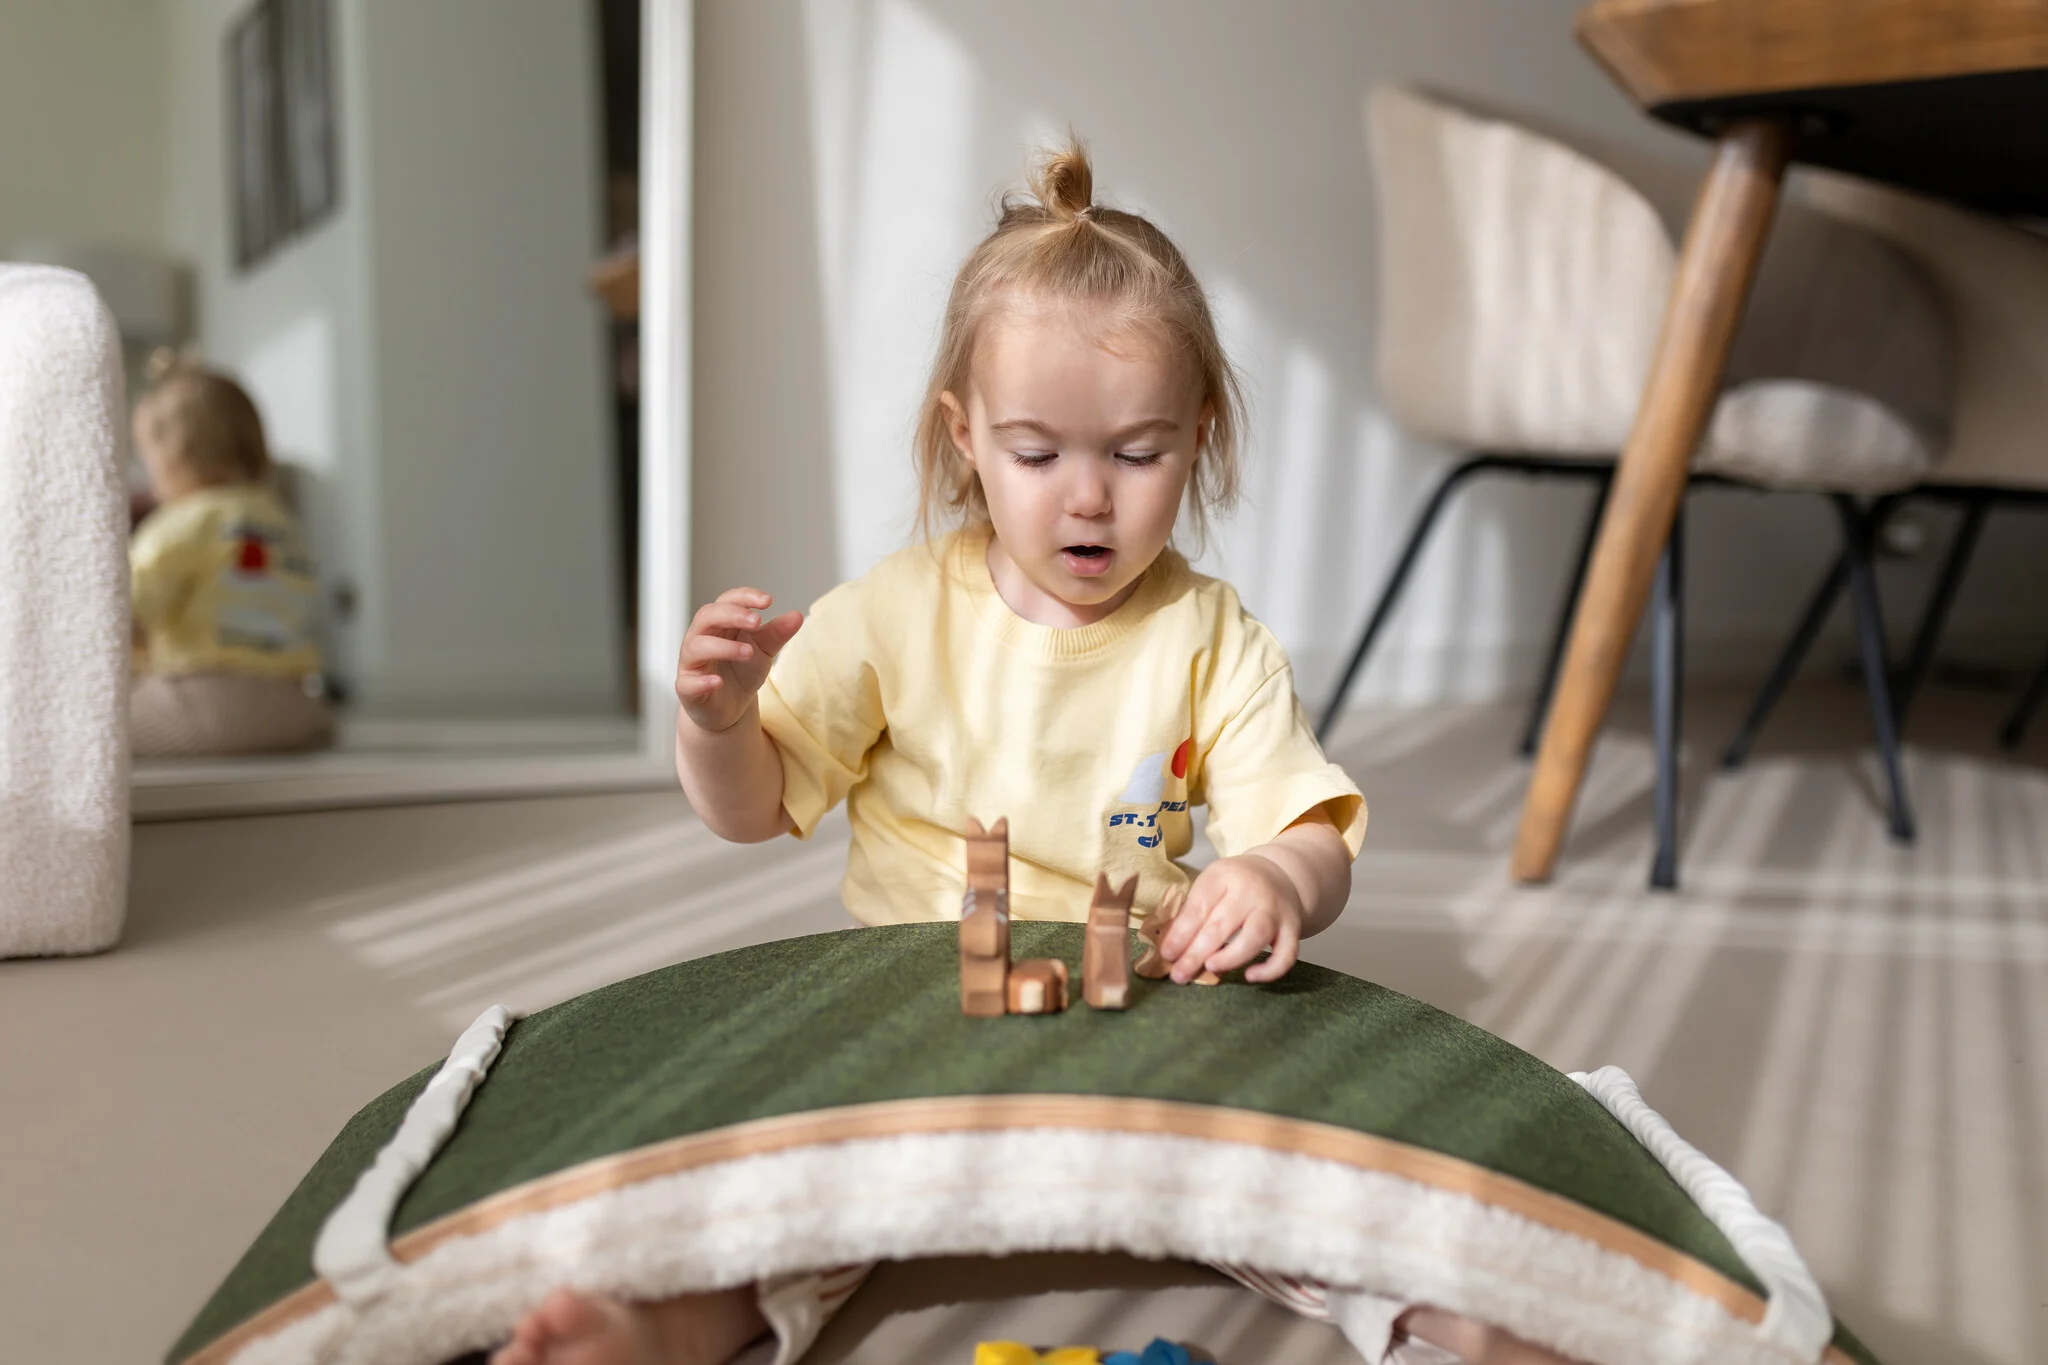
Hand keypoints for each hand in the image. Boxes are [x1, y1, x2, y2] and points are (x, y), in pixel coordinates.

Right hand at [674, 587, 803, 732]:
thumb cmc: (741, 671)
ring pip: (696, 646)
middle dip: (732, 615)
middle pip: (707, 616)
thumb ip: (777, 634)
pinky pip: (688, 682)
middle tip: (757, 621)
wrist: (730, 708)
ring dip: (723, 647)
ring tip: (749, 652)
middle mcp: (700, 637)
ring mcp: (691, 663)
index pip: (726, 601)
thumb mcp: (764, 651)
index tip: (768, 601)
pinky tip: (718, 682)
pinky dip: (703, 681)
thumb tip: (797, 616)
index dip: (744, 597)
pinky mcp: (687, 688)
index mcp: (719, 623)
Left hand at [1158, 853, 1304, 983]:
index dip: (1180, 934)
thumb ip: (1194, 912)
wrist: (1279, 874)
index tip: (1167, 955)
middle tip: (1180, 974)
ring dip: (1230, 957)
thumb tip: (1172, 950)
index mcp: (1223, 876)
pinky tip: (1250, 976)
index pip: (1198, 908)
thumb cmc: (1236, 885)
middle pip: (1221, 925)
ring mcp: (1274, 910)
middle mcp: (1251, 891)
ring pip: (1254, 937)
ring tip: (1210, 968)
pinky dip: (1269, 970)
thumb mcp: (1212, 884)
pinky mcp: (1292, 928)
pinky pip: (1286, 954)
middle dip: (1196, 953)